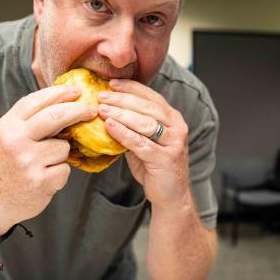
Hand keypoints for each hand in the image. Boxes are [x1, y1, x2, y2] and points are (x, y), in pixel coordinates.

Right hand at [0, 84, 95, 234]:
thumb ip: (27, 121)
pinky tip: (45, 179)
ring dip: (61, 154)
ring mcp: (29, 162)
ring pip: (63, 147)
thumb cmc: (2, 167)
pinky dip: (59, 174)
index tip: (76, 91)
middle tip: (91, 111)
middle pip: (56, 116)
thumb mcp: (5, 137)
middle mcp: (16, 142)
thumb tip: (61, 102)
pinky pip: (64, 169)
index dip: (59, 93)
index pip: (36, 101)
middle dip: (78, 111)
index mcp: (7, 127)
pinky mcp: (41, 181)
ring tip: (44, 164)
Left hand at [97, 79, 190, 208]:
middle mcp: (177, 127)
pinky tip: (109, 127)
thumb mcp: (145, 142)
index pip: (151, 97)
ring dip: (120, 114)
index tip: (111, 83)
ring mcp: (174, 142)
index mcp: (173, 119)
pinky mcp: (166, 158)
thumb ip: (133, 127)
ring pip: (144, 122)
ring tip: (101, 110)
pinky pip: (141, 143)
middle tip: (101, 96)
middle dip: (122, 99)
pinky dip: (123, 133)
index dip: (131, 88)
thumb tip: (108, 112)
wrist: (171, 196)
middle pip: (147, 107)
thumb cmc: (155, 168)